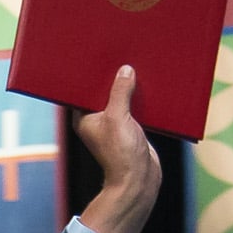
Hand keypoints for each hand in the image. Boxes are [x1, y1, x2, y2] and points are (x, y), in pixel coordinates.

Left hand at [75, 65, 161, 232]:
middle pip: (103, 89)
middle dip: (112, 74)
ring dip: (129, 84)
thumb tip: (125, 70)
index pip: (82, 87)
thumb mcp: (118, 118)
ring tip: (137, 61)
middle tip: (120, 51)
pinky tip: (150, 82)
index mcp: (84, 116)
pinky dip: (141, 96)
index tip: (96, 51)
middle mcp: (97, 118)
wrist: (139, 181)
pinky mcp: (131, 126)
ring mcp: (114, 122)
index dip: (89, 70)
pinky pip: (135, 105)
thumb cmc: (120, 155)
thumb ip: (120, 93)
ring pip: (121, 96)